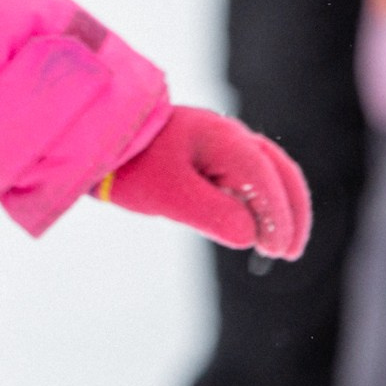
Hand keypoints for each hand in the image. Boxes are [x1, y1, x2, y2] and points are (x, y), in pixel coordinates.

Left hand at [101, 106, 308, 257]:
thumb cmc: (130, 166)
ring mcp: (221, 139)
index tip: (277, 250)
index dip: (276, 216)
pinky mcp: (210, 150)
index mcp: (222, 138)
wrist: (96, 139)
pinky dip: (261, 198)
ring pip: (269, 170)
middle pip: (278, 171)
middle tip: (289, 252)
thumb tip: (250, 237)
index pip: (264, 178)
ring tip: (280, 243)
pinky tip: (255, 224)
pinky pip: (250, 173)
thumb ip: (211, 214)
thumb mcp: (168, 194)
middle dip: (290, 212)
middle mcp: (229, 134)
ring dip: (280, 205)